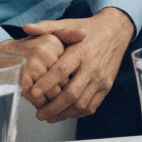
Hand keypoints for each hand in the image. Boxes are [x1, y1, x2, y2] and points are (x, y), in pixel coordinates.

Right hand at [0, 30, 80, 109]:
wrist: (0, 58)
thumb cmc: (28, 51)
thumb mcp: (47, 39)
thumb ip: (67, 36)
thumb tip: (84, 34)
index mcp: (52, 42)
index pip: (71, 68)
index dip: (72, 78)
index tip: (71, 82)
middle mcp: (43, 53)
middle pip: (65, 82)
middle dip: (65, 92)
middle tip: (65, 97)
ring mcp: (32, 68)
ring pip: (55, 94)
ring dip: (55, 103)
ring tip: (55, 104)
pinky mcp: (22, 82)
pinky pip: (40, 101)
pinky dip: (42, 106)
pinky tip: (42, 104)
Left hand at [21, 7, 134, 122]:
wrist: (116, 31)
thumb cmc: (88, 28)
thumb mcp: (68, 24)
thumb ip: (47, 27)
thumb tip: (26, 27)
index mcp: (80, 51)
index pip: (62, 70)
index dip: (47, 83)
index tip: (33, 92)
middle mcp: (92, 67)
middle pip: (72, 93)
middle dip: (53, 107)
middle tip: (39, 113)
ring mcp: (101, 78)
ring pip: (81, 103)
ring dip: (64, 114)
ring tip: (49, 117)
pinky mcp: (106, 86)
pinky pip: (92, 105)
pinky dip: (78, 113)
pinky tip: (66, 113)